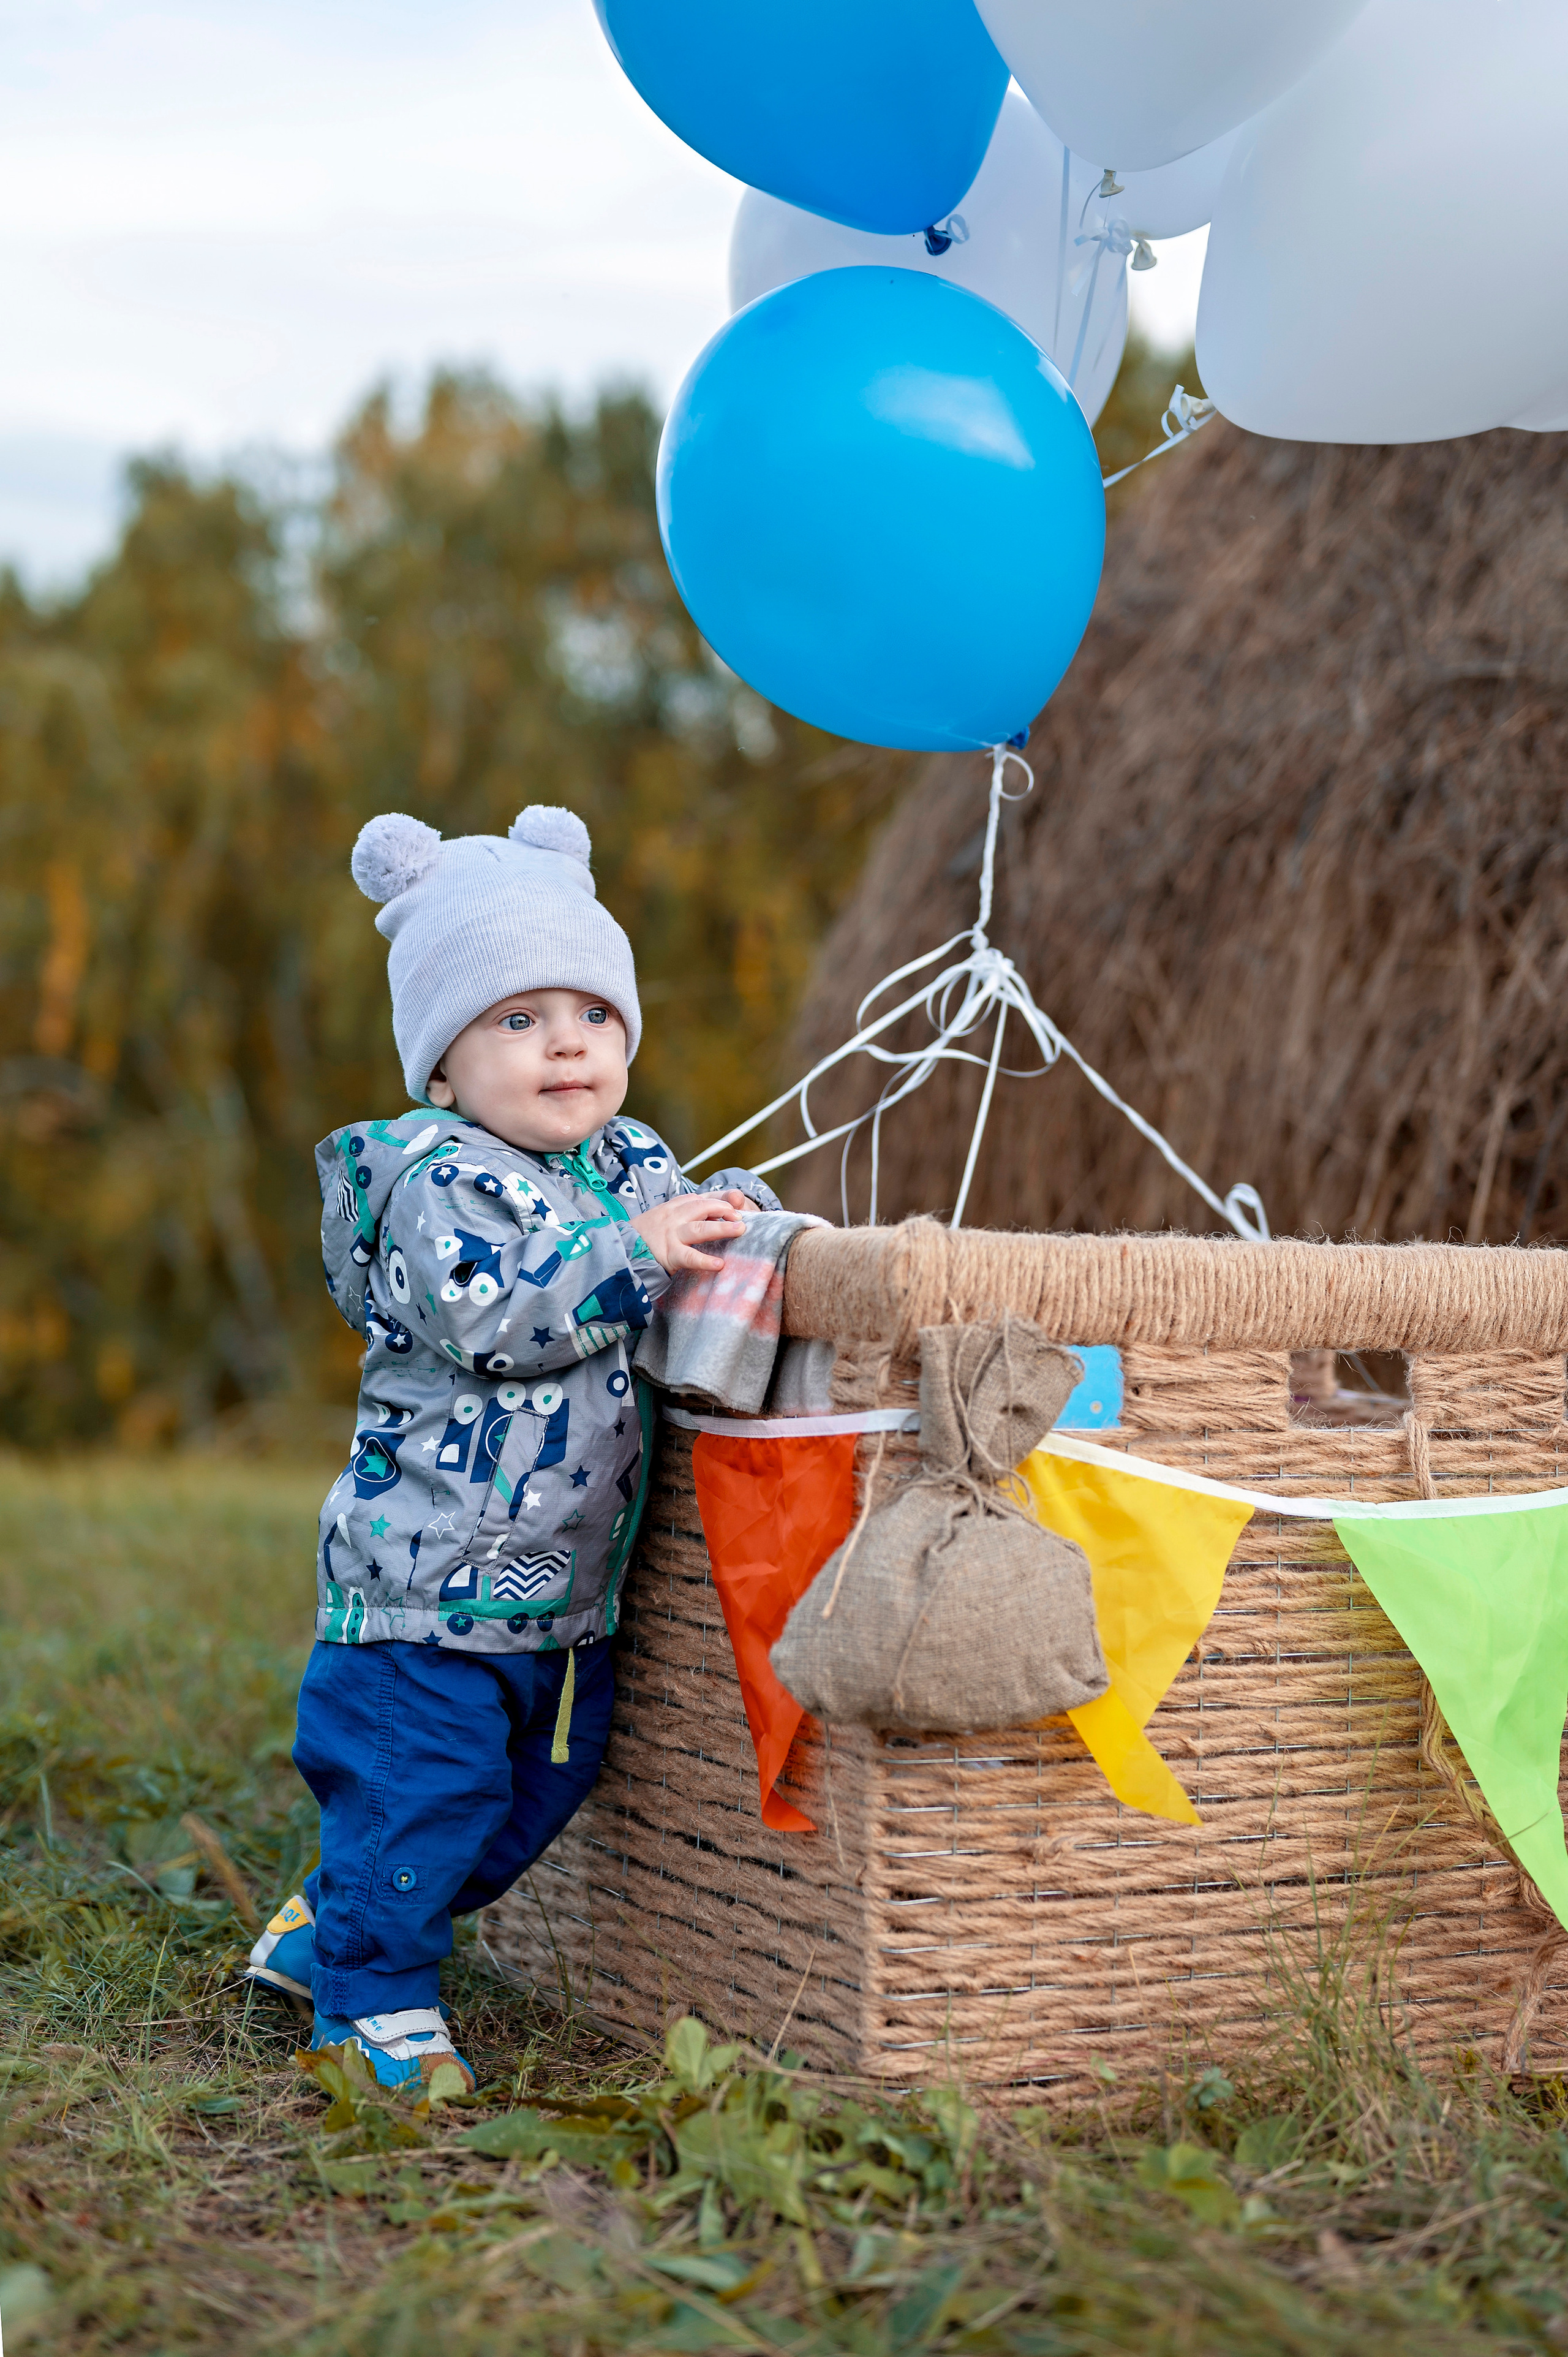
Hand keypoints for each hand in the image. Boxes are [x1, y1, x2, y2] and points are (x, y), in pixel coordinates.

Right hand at [631, 1190, 747, 1274]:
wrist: (620, 1250)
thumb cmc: (648, 1235)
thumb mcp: (666, 1218)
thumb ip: (689, 1213)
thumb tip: (721, 1210)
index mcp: (673, 1207)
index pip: (701, 1198)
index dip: (721, 1199)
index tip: (736, 1203)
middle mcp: (673, 1217)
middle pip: (703, 1207)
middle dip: (724, 1209)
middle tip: (741, 1218)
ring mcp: (671, 1235)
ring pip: (699, 1228)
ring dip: (721, 1227)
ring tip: (740, 1230)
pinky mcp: (668, 1254)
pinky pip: (689, 1257)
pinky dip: (705, 1261)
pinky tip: (719, 1264)